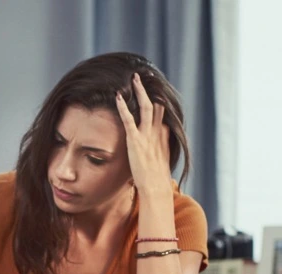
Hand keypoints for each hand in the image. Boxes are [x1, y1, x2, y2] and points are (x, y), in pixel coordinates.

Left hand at [115, 72, 172, 193]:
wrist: (155, 187)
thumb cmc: (156, 178)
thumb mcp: (162, 158)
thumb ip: (162, 143)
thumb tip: (163, 132)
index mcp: (162, 136)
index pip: (160, 114)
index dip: (156, 101)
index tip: (153, 90)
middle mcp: (156, 133)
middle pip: (154, 106)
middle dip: (148, 91)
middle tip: (142, 78)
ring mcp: (146, 136)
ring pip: (144, 107)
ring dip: (139, 92)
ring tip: (134, 79)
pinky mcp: (135, 141)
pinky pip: (129, 120)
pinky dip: (123, 107)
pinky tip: (118, 97)